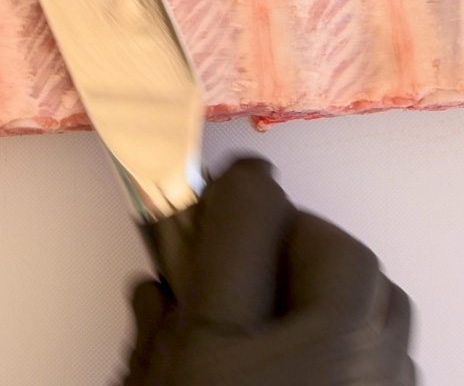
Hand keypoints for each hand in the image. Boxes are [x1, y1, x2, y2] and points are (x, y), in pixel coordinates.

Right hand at [122, 158, 414, 383]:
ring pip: (382, 296)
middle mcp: (314, 370)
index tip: (225, 181)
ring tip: (289, 300)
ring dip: (335, 283)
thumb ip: (150, 331)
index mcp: (228, 353)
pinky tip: (317, 353)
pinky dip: (362, 336)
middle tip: (255, 248)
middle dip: (295, 232)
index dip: (236, 184)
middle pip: (337, 250)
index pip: (247, 217)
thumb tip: (159, 286)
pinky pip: (396, 351)